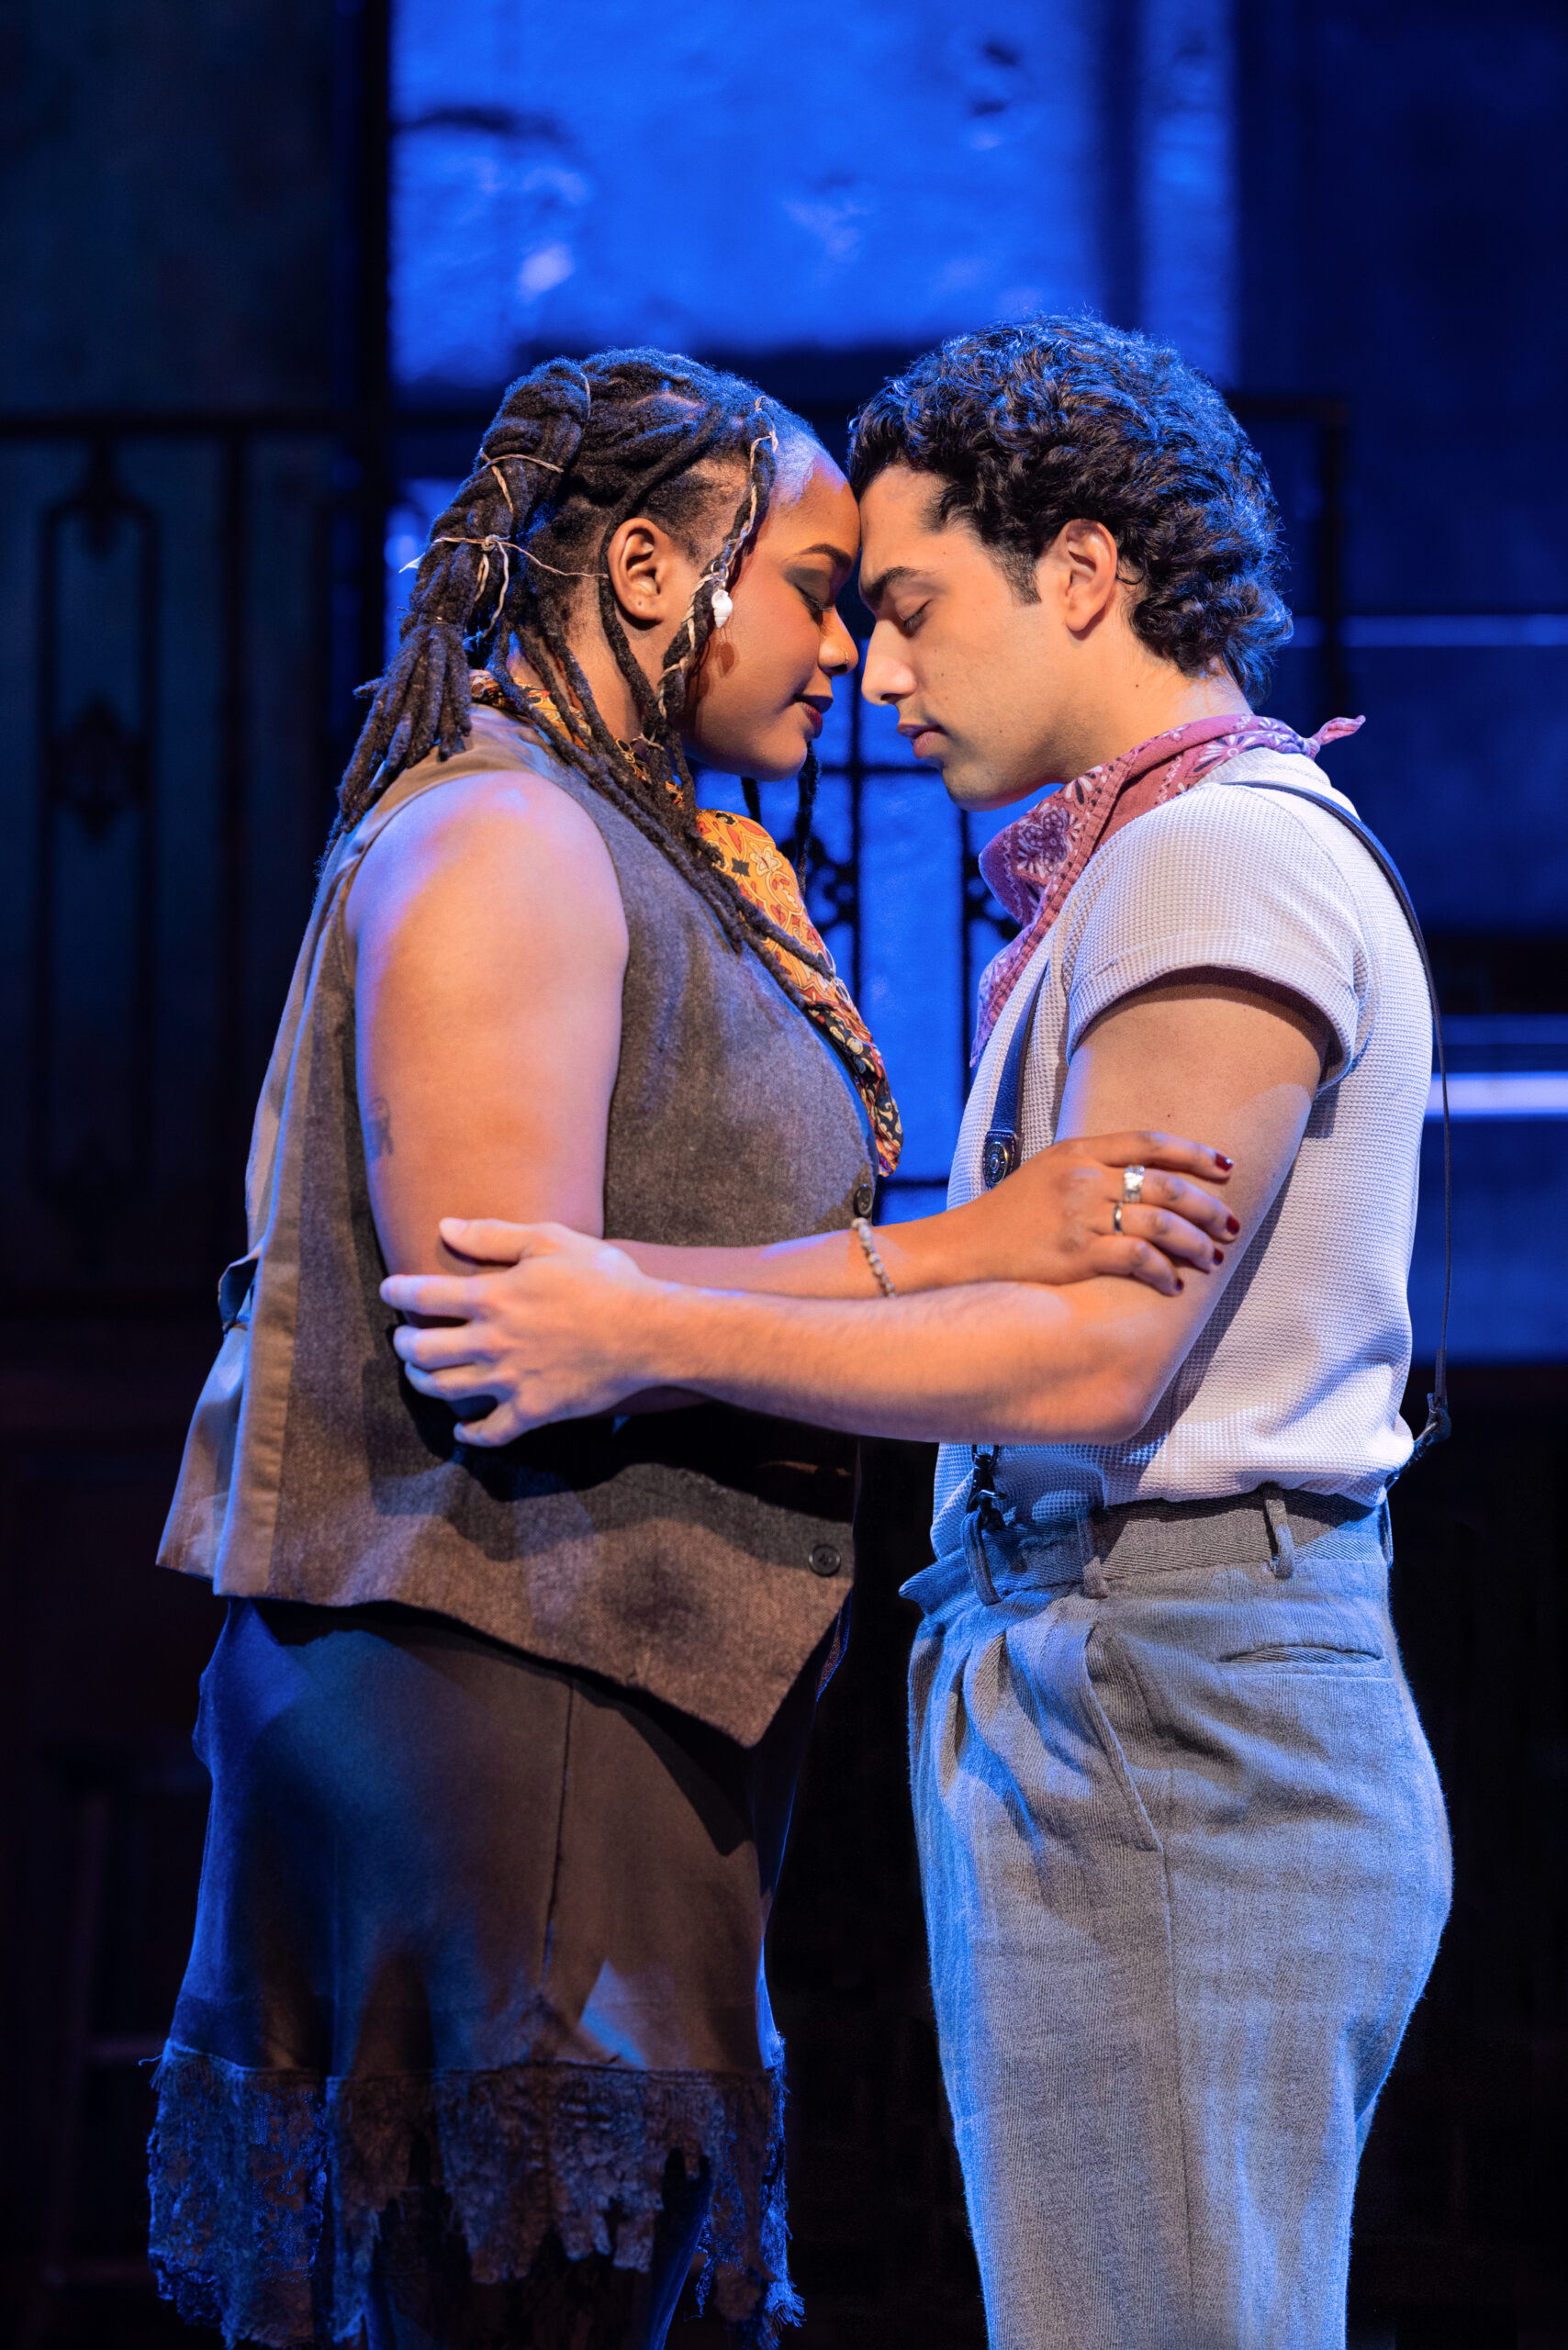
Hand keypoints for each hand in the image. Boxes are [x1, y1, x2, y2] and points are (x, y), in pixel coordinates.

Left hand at [380, 1221, 662, 1446]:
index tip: (388, 1291)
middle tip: (402, 1340)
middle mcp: (492, 1341)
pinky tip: (462, 1431)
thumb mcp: (550, 1241)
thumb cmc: (603, 1280)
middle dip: (405, 1344)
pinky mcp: (533, 1410)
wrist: (647, 1332)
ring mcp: (510, 1380)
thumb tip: (445, 1227)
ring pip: (447, 1389)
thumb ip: (493, 1235)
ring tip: (418, 1374)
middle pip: (425, 1350)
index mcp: (493, 1297)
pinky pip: (491, 1432)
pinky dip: (470, 1435)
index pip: (425, 1294)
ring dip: (423, 1382)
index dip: (398, 1291)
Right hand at [930, 1129, 1236, 1296]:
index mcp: (1078, 1152)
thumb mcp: (1047, 1174)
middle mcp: (1083, 1178)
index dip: (1194, 1154)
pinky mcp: (1076, 1254)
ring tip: (1212, 1259)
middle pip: (1165, 1185)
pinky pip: (1138, 1259)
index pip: (1149, 1142)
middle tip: (1230, 1225)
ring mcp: (1080, 1215)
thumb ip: (1091, 1169)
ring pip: (1160, 1223)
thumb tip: (1144, 1179)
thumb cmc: (1007, 1217)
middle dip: (1207, 1207)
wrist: (962, 1249)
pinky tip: (1173, 1285)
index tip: (1226, 1168)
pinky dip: (1164, 1273)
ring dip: (1195, 1243)